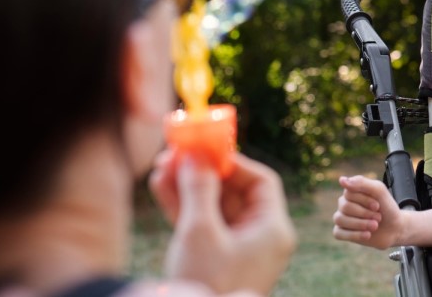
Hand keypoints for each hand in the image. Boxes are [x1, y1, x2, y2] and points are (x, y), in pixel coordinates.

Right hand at [149, 151, 296, 295]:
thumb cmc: (208, 282)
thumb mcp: (200, 232)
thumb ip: (198, 188)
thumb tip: (195, 154)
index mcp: (272, 230)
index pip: (261, 182)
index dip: (232, 162)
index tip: (204, 149)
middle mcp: (260, 238)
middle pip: (234, 192)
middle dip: (203, 171)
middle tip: (176, 152)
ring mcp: (238, 249)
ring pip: (214, 206)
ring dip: (188, 186)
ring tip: (160, 166)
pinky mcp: (216, 258)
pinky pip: (203, 224)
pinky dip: (184, 207)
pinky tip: (160, 187)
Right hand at [332, 175, 403, 249]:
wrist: (394, 228)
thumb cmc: (386, 207)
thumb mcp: (379, 191)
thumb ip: (362, 183)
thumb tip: (341, 180)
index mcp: (351, 191)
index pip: (349, 193)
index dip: (365, 201)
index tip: (378, 206)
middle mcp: (344, 203)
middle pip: (345, 207)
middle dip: (365, 213)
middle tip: (378, 217)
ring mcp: (342, 218)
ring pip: (340, 219)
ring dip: (361, 224)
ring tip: (375, 226)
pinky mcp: (342, 232)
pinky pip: (337, 233)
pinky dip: (354, 235)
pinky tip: (367, 235)